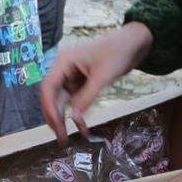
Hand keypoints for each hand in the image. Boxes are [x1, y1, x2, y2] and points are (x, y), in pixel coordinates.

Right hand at [39, 22, 152, 142]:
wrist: (133, 43)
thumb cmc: (117, 53)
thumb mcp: (102, 77)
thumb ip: (86, 98)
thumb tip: (74, 119)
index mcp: (63, 62)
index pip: (48, 87)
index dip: (49, 108)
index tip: (56, 125)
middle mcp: (63, 69)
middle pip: (51, 96)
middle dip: (55, 117)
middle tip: (60, 137)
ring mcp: (71, 76)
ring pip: (62, 101)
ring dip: (64, 119)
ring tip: (66, 138)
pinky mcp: (81, 83)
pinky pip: (74, 101)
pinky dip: (77, 114)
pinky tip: (82, 127)